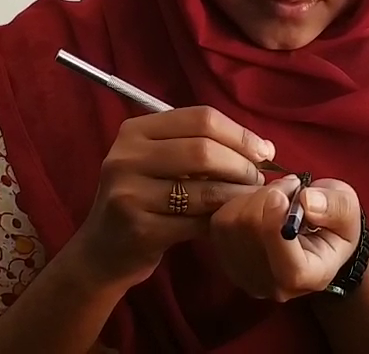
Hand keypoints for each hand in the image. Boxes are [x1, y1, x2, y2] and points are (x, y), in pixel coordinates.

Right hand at [72, 106, 275, 288]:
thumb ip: (199, 146)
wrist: (103, 251)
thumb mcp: (159, 162)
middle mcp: (127, 157)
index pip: (201, 118)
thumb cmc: (143, 198)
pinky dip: (220, 221)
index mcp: (135, 131)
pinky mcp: (141, 229)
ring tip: (249, 200)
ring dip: (237, 196)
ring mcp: (130, 194)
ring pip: (204, 189)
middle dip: (242, 165)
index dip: (240, 134)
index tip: (265, 151)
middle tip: (258, 180)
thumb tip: (263, 147)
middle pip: (204, 150)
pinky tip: (228, 222)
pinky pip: (197, 222)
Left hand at [210, 176, 361, 301]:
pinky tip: (260, 203)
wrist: (316, 237)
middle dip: (269, 196)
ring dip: (255, 196)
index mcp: (310, 277)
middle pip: (252, 235)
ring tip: (279, 194)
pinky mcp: (224, 258)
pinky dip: (238, 203)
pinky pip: (221, 221)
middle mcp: (273, 285)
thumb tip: (307, 202)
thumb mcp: (348, 210)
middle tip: (292, 185)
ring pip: (233, 224)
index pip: (287, 266)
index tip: (279, 195)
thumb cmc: (334, 223)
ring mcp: (244, 275)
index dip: (275, 229)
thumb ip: (335, 207)